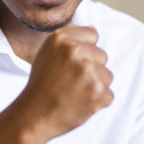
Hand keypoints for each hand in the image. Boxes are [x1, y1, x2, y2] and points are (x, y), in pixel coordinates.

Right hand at [12, 25, 113, 143]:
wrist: (34, 115)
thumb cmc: (41, 84)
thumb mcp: (48, 52)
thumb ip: (70, 37)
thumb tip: (94, 29)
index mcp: (61, 39)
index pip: (92, 34)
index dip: (85, 50)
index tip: (72, 63)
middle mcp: (75, 52)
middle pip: (102, 56)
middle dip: (91, 69)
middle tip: (71, 81)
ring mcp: (88, 72)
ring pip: (107, 76)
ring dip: (95, 86)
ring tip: (75, 93)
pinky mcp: (97, 92)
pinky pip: (109, 95)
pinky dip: (97, 102)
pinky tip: (80, 103)